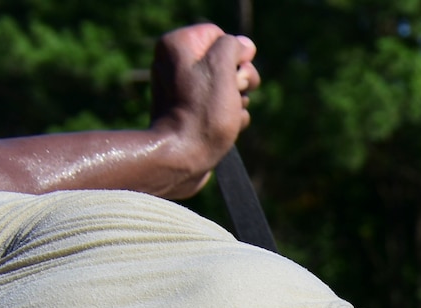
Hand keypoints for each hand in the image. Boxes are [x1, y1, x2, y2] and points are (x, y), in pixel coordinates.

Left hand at [149, 24, 258, 195]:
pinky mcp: (192, 114)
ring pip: (227, 86)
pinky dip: (231, 117)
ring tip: (230, 115)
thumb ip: (233, 47)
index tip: (235, 74)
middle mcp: (176, 64)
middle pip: (226, 60)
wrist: (182, 158)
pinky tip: (227, 128)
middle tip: (236, 93)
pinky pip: (221, 107)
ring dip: (238, 101)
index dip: (235, 54)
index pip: (219, 35)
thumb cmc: (202, 114)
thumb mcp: (222, 68)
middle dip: (240, 79)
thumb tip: (243, 46)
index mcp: (178, 45)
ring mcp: (184, 91)